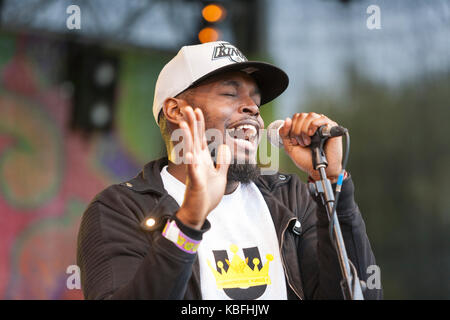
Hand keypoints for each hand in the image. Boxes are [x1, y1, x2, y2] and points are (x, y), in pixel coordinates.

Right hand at [176, 107, 230, 229]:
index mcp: (203, 159)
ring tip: (183, 123)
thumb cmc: (208, 195)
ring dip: (187, 137)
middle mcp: (197, 162)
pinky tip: (190, 154)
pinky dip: (191, 163)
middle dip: (192, 124)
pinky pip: (193, 171)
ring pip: (190, 150)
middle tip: (188, 108)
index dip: (199, 124)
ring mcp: (195, 171)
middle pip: (194, 139)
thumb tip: (223, 146)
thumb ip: (222, 161)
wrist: (200, 213)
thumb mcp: (220, 175)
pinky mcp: (195, 182)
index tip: (197, 110)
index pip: (200, 138)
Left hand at [279, 112, 342, 181]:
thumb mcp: (290, 147)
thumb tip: (287, 120)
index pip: (296, 117)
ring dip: (305, 130)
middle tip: (302, 143)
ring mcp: (322, 125)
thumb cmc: (307, 160)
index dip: (292, 128)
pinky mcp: (332, 128)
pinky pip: (322, 119)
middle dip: (297, 131)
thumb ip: (285, 134)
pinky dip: (314, 125)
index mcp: (304, 127)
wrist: (318, 169)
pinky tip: (312, 134)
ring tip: (308, 141)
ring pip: (310, 115)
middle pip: (301, 116)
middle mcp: (313, 124)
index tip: (294, 141)